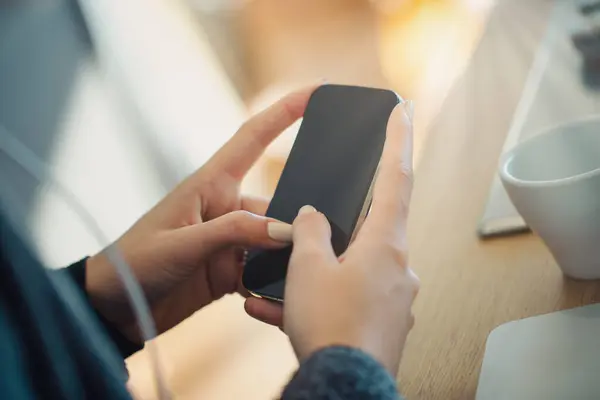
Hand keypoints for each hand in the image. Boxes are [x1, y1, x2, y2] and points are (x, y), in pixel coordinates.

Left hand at [86, 85, 318, 342]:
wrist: (114, 308)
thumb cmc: (135, 264)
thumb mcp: (182, 244)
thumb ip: (234, 233)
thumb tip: (285, 230)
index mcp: (209, 184)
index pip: (252, 137)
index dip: (284, 111)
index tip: (316, 92)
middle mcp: (224, 207)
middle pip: (276, 205)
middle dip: (296, 221)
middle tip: (315, 241)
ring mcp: (229, 240)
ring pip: (275, 241)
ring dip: (284, 258)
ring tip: (292, 277)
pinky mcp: (230, 268)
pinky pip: (264, 269)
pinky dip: (272, 281)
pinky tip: (274, 295)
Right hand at [283, 103, 417, 374]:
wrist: (344, 387)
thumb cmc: (331, 325)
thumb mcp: (308, 267)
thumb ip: (310, 231)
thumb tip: (312, 217)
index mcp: (387, 243)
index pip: (396, 177)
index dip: (398, 139)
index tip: (402, 111)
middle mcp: (397, 267)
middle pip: (367, 228)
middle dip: (333, 229)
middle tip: (308, 234)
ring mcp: (391, 297)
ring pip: (348, 269)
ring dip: (313, 274)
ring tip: (277, 289)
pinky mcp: (380, 322)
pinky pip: (345, 299)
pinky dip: (317, 300)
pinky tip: (278, 311)